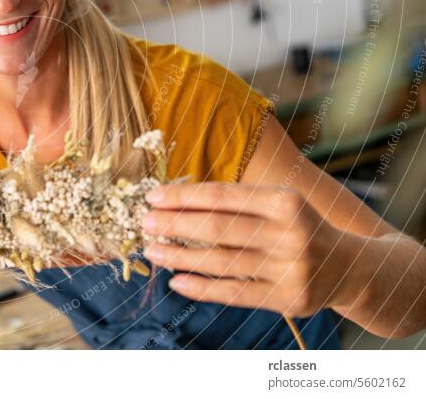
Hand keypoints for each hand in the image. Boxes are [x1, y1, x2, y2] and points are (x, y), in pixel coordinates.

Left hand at [141, 182, 356, 316]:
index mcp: (284, 201)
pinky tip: (176, 281)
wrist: (350, 268)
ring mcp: (290, 269)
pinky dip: (201, 288)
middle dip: (175, 224)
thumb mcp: (279, 203)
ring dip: (180, 257)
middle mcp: (289, 233)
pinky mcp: (287, 299)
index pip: (222, 197)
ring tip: (153, 251)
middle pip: (218, 228)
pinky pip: (234, 293)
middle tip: (145, 223)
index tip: (152, 196)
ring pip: (222, 262)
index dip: (183, 196)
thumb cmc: (299, 227)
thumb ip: (237, 202)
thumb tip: (175, 202)